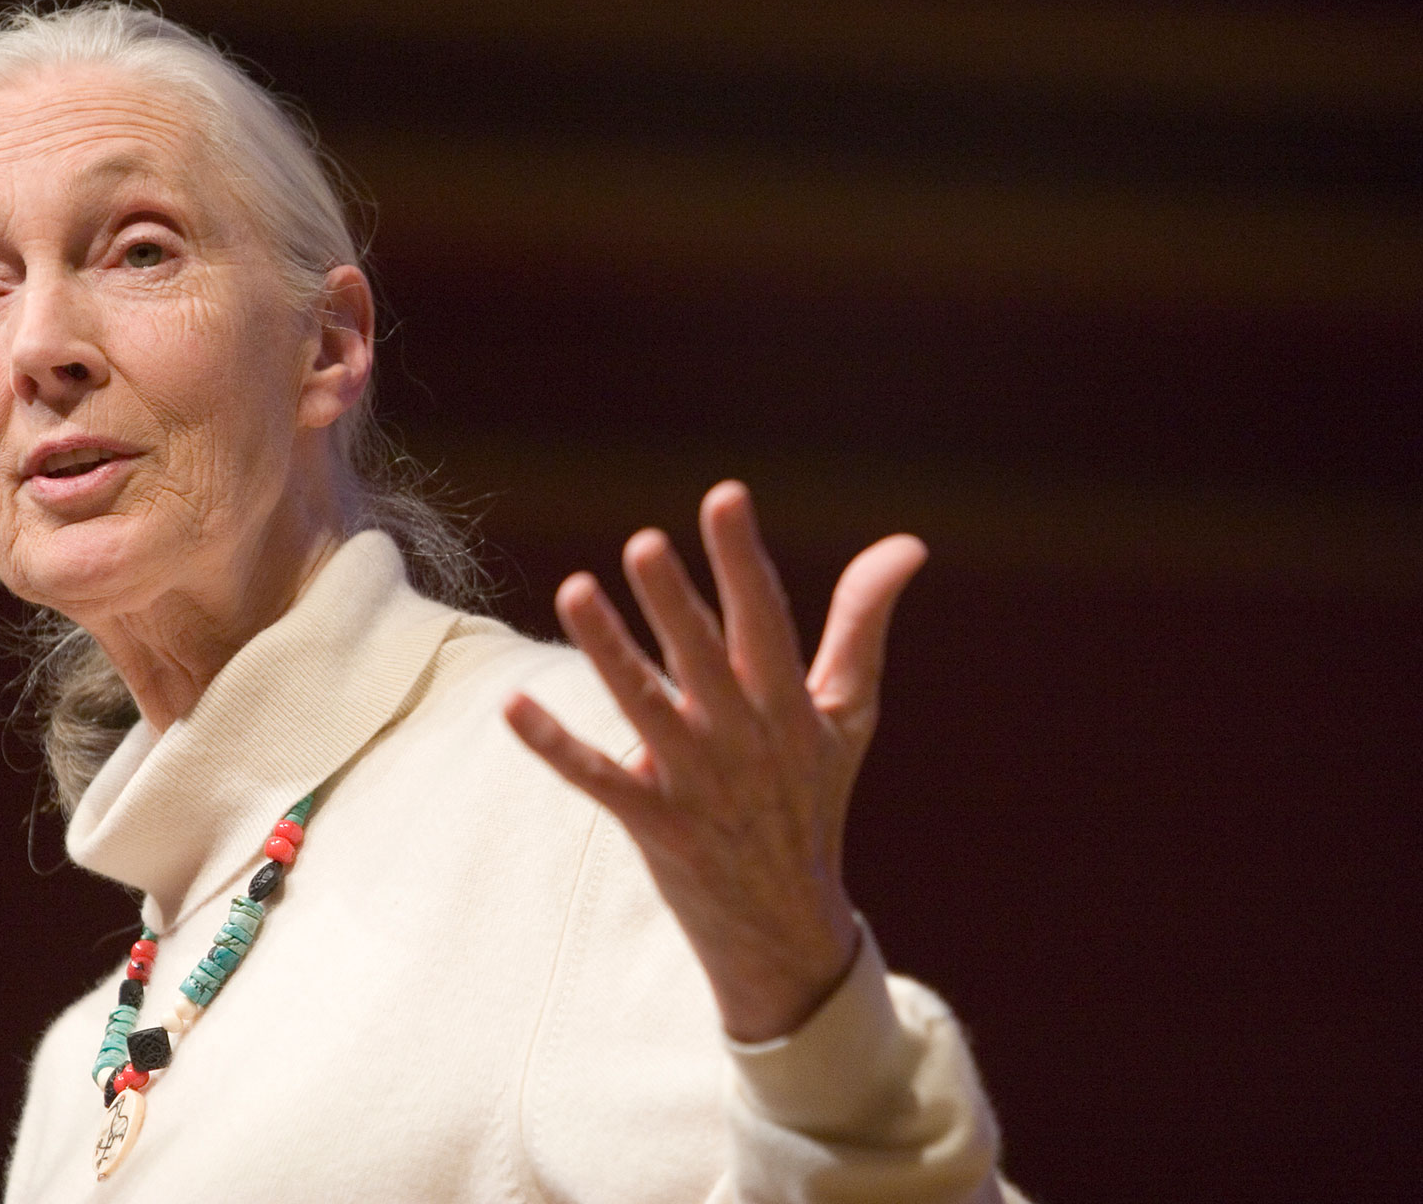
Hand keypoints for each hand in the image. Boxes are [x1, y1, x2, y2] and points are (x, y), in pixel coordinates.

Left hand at [504, 480, 927, 1042]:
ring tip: (575, 591)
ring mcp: (696, 785)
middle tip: (643, 543)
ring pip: (643, 709)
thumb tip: (908, 543)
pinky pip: (598, 780)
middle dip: (674, 603)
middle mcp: (742, 740)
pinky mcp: (654, 826)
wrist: (789, 927)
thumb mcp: (850, 713)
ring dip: (609, 652)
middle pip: (702, 659)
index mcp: (788, 705)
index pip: (765, 619)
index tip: (725, 496)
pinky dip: (556, 746)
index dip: (742, 559)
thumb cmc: (814, 797)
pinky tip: (514, 707)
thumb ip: (863, 622)